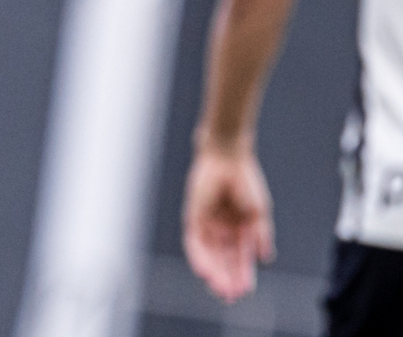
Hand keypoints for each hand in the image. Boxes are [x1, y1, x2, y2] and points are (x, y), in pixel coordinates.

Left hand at [183, 145, 274, 301]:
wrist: (228, 160)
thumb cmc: (245, 182)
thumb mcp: (258, 213)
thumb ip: (261, 235)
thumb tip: (266, 259)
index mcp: (239, 230)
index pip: (239, 258)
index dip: (242, 275)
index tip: (245, 291)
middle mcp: (222, 230)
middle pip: (223, 260)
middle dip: (227, 278)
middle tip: (231, 297)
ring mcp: (207, 224)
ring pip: (209, 255)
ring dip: (214, 272)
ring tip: (220, 289)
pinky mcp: (193, 217)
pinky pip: (194, 242)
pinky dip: (199, 257)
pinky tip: (205, 271)